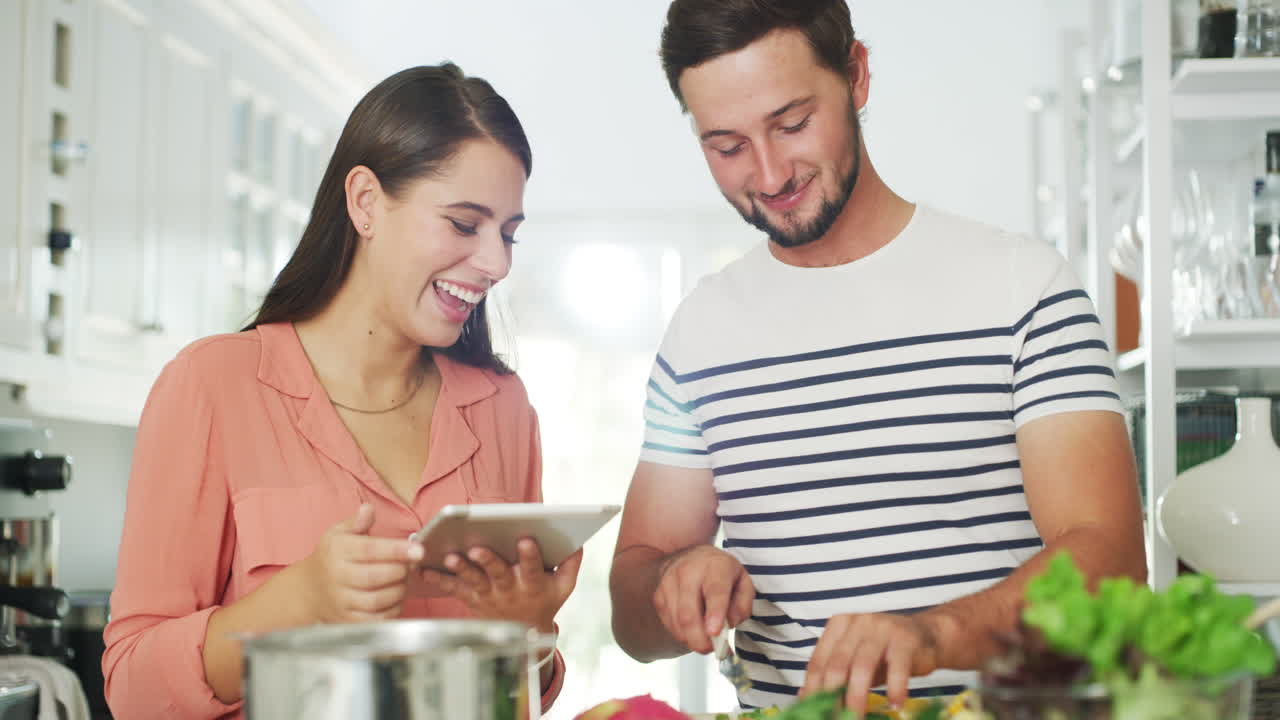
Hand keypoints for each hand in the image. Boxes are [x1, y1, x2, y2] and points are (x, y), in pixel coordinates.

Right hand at [296, 503, 423, 623]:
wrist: (307, 591)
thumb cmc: (330, 559)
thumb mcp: (337, 534)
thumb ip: (356, 522)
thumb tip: (368, 509)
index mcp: (338, 551)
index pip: (371, 549)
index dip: (397, 550)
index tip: (418, 550)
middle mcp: (337, 577)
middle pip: (378, 576)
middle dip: (402, 570)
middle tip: (411, 564)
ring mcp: (341, 601)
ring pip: (379, 599)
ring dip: (400, 589)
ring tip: (403, 579)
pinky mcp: (347, 621)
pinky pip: (377, 619)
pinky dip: (393, 609)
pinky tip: (395, 598)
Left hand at [421, 538, 581, 632]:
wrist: (523, 633)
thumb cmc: (544, 600)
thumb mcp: (564, 587)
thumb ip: (571, 564)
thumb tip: (577, 541)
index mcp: (534, 585)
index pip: (533, 570)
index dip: (530, 556)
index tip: (526, 539)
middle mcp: (510, 591)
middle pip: (499, 575)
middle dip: (488, 561)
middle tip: (478, 548)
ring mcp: (489, 596)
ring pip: (474, 582)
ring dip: (461, 569)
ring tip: (450, 556)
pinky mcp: (472, 599)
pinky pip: (454, 589)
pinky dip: (438, 580)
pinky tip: (423, 568)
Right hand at [652, 544, 753, 654]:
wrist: (692, 557)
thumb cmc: (721, 574)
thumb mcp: (743, 582)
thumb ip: (743, 604)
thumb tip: (730, 623)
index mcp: (715, 566)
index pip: (715, 591)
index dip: (715, 613)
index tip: (714, 632)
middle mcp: (689, 572)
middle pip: (689, 612)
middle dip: (699, 638)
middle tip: (711, 650)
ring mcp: (669, 583)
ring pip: (677, 621)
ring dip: (691, 639)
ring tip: (704, 640)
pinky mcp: (658, 596)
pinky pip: (668, 623)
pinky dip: (681, 634)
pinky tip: (692, 631)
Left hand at [800, 613, 940, 714]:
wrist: (926, 635)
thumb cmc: (885, 651)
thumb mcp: (855, 660)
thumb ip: (834, 674)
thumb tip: (805, 698)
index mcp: (838, 625)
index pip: (818, 661)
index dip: (812, 691)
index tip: (812, 712)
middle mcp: (857, 622)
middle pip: (837, 665)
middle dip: (832, 698)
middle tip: (834, 719)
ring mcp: (881, 628)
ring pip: (862, 668)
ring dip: (858, 699)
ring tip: (856, 719)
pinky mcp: (905, 639)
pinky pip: (897, 668)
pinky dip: (895, 689)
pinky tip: (895, 705)